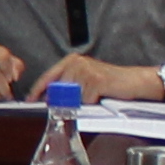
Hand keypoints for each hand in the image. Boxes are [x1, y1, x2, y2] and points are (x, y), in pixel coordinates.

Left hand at [40, 52, 158, 106]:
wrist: (134, 82)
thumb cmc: (110, 84)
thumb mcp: (85, 81)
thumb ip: (67, 86)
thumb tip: (48, 99)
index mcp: (72, 61)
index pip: (48, 77)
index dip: (38, 90)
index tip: (30, 100)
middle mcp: (77, 63)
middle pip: (59, 90)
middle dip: (63, 101)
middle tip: (80, 102)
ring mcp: (86, 71)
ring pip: (72, 98)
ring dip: (81, 103)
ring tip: (95, 97)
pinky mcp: (96, 81)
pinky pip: (85, 101)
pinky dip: (92, 104)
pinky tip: (101, 97)